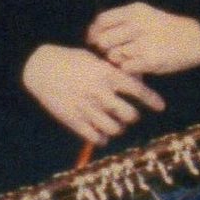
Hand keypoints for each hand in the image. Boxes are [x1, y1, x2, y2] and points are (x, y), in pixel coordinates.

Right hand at [22, 43, 164, 145]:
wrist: (39, 67)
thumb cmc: (69, 60)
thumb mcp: (93, 59)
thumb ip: (112, 72)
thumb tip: (136, 83)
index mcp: (105, 74)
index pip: (138, 90)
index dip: (152, 100)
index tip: (160, 106)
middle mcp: (98, 92)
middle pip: (129, 115)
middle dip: (132, 116)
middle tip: (128, 114)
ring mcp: (86, 107)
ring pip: (115, 129)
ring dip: (118, 128)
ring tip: (114, 125)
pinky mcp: (73, 119)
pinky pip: (95, 138)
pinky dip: (102, 139)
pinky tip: (101, 134)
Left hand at [86, 3, 199, 76]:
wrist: (197, 39)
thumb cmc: (164, 29)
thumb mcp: (144, 16)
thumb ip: (120, 22)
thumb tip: (93, 35)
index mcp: (135, 11)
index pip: (102, 20)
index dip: (94, 32)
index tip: (93, 40)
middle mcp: (138, 25)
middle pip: (104, 40)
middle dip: (105, 49)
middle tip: (113, 52)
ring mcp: (144, 43)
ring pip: (113, 56)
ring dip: (117, 60)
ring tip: (130, 58)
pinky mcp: (151, 60)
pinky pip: (126, 68)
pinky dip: (128, 69)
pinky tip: (137, 66)